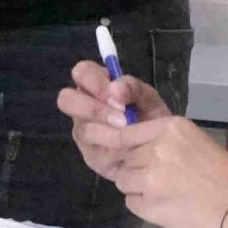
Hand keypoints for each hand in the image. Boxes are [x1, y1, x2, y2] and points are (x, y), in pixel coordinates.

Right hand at [58, 60, 173, 178]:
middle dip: (94, 108)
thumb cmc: (149, 116)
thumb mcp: (147, 97)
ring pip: (83, 130)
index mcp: (94, 86)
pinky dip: (117, 149)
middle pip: (66, 100)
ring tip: (131, 134)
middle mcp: (82, 107)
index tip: (115, 93)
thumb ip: (132, 87)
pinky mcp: (91, 155)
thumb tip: (114, 88)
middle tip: (122, 116)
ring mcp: (83, 132)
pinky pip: (97, 152)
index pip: (81, 72)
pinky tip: (132, 148)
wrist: (161, 147)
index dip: (94, 80)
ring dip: (110, 132)